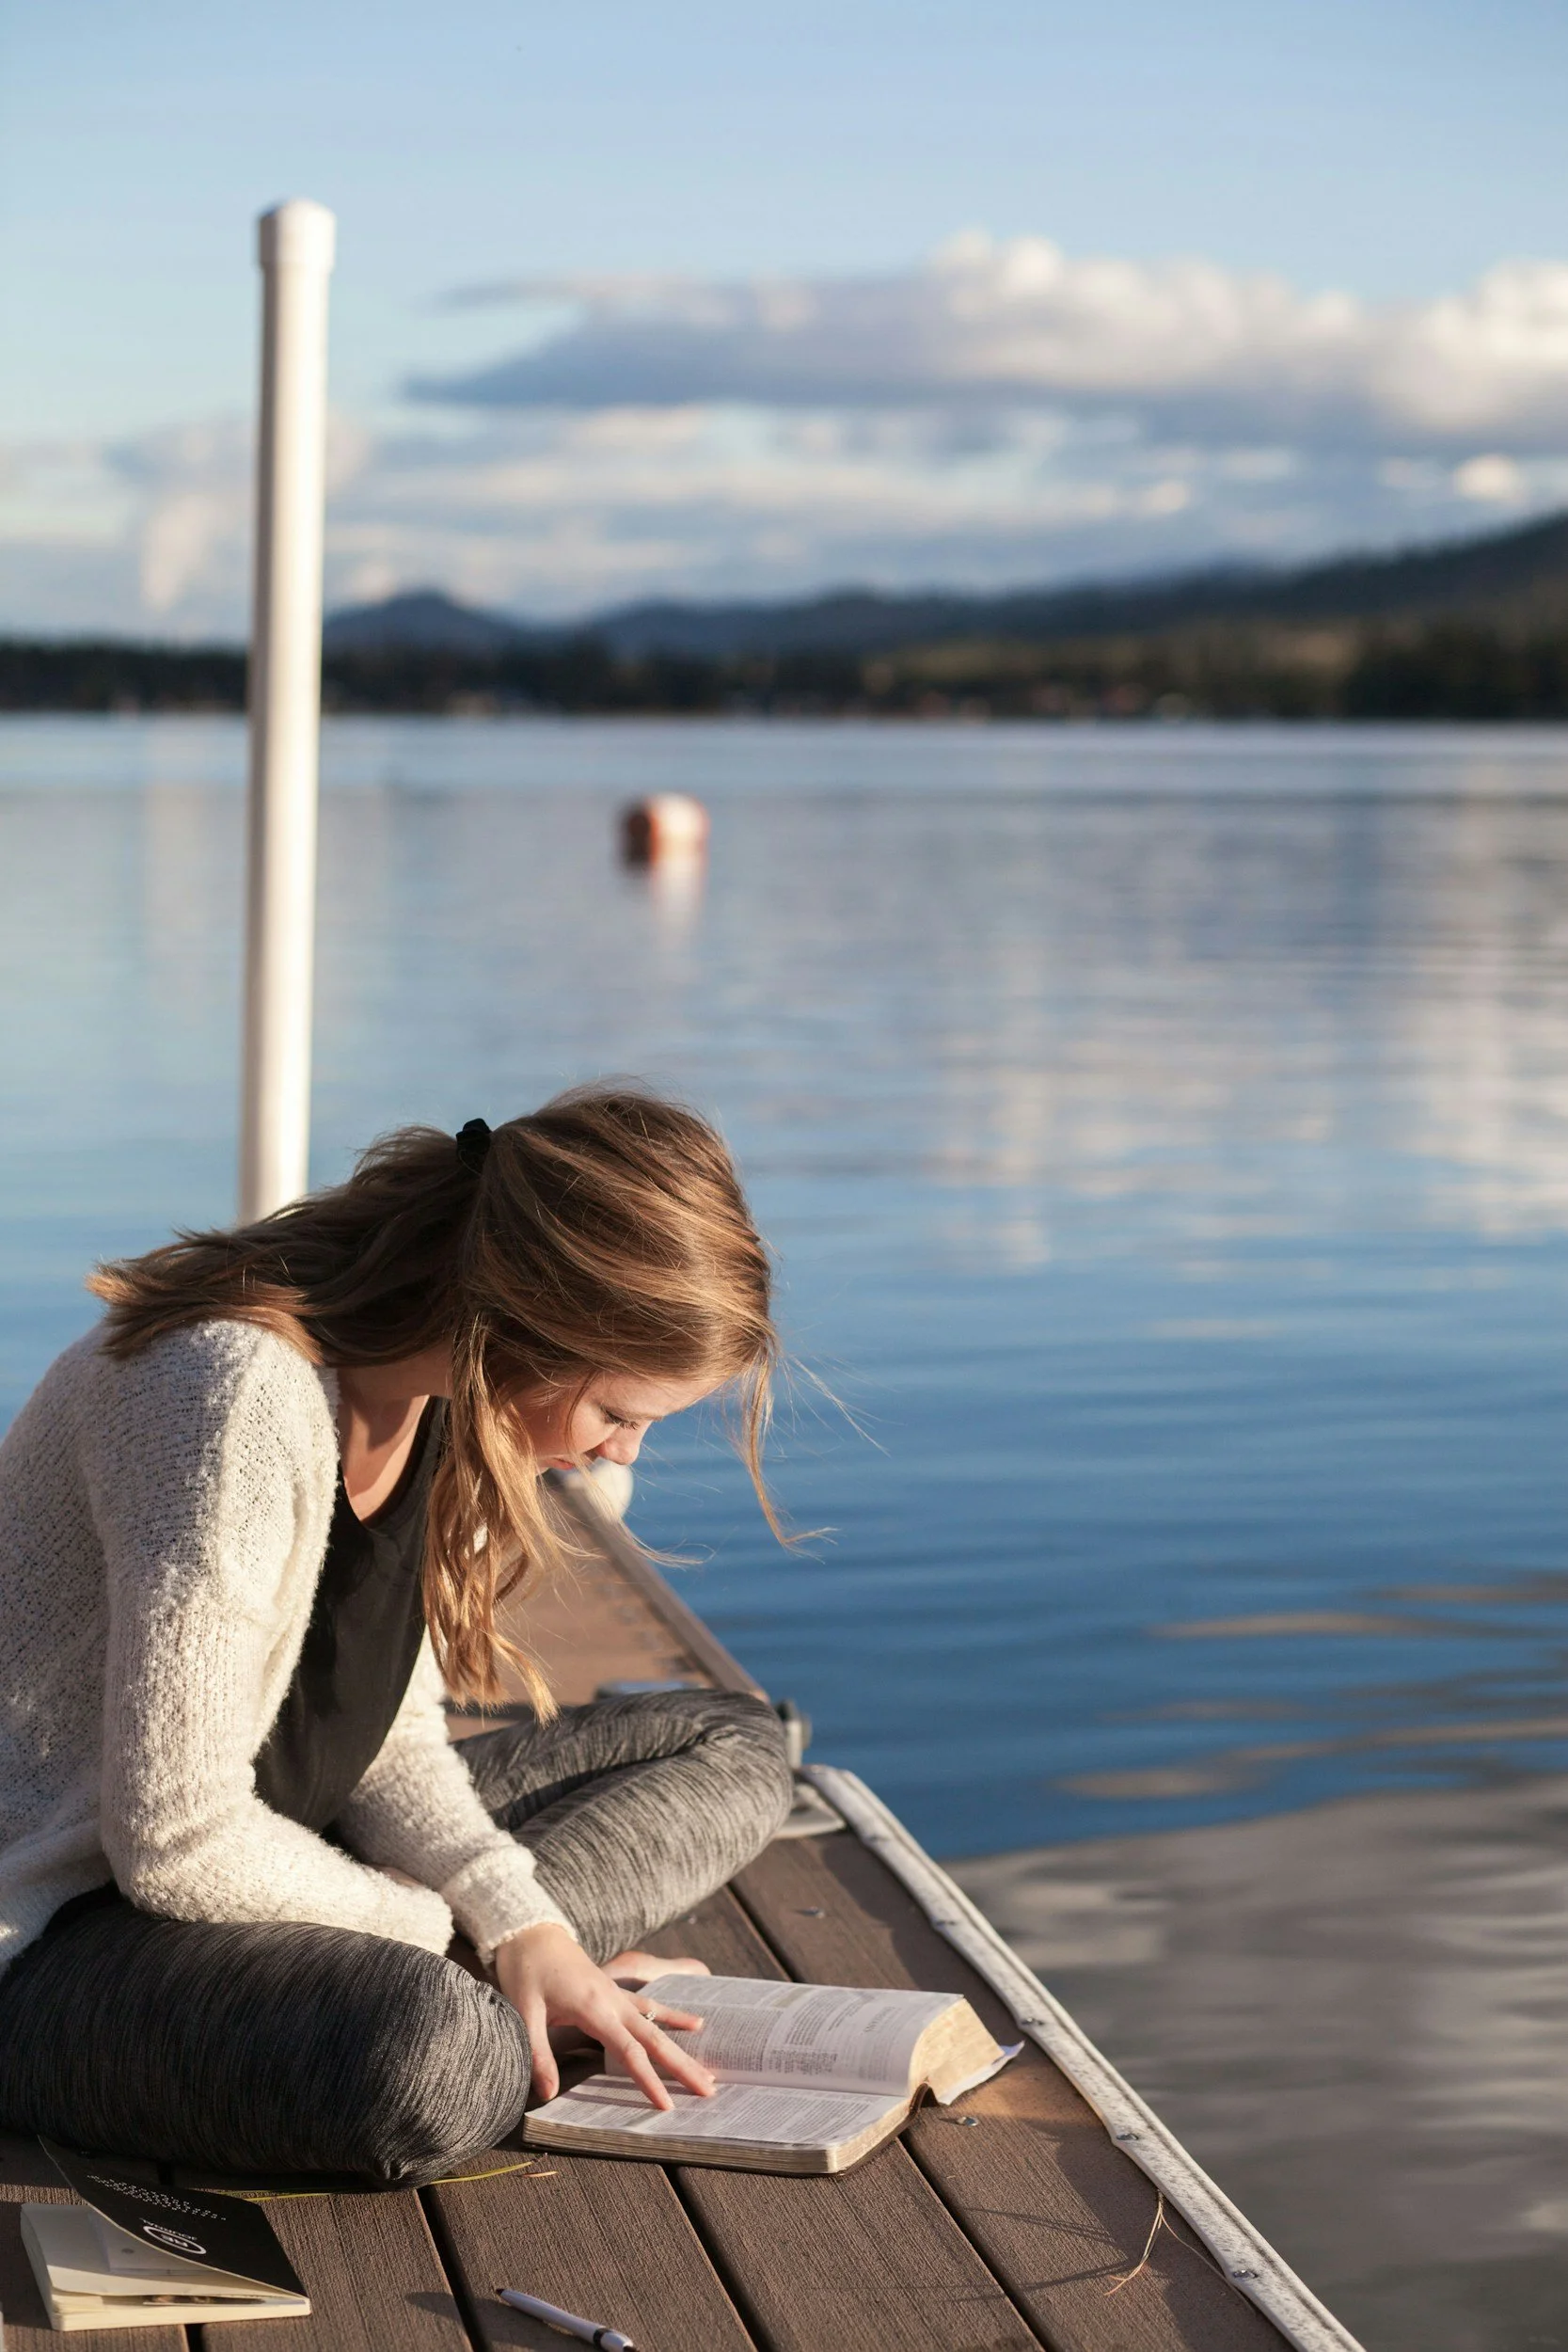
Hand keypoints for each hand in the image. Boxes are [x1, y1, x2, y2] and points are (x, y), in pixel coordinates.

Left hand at [493, 1922, 715, 2109]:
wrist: (532, 1932)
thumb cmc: (525, 1971)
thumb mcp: (524, 2012)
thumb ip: (538, 2054)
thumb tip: (548, 2095)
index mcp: (594, 2007)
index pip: (629, 2051)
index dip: (649, 2080)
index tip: (668, 2105)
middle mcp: (613, 2000)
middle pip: (655, 2039)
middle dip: (682, 2065)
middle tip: (709, 2091)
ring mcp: (616, 1994)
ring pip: (658, 2025)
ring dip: (684, 2047)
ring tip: (709, 2070)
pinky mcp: (614, 1991)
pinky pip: (651, 2007)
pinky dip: (674, 2017)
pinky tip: (696, 2023)